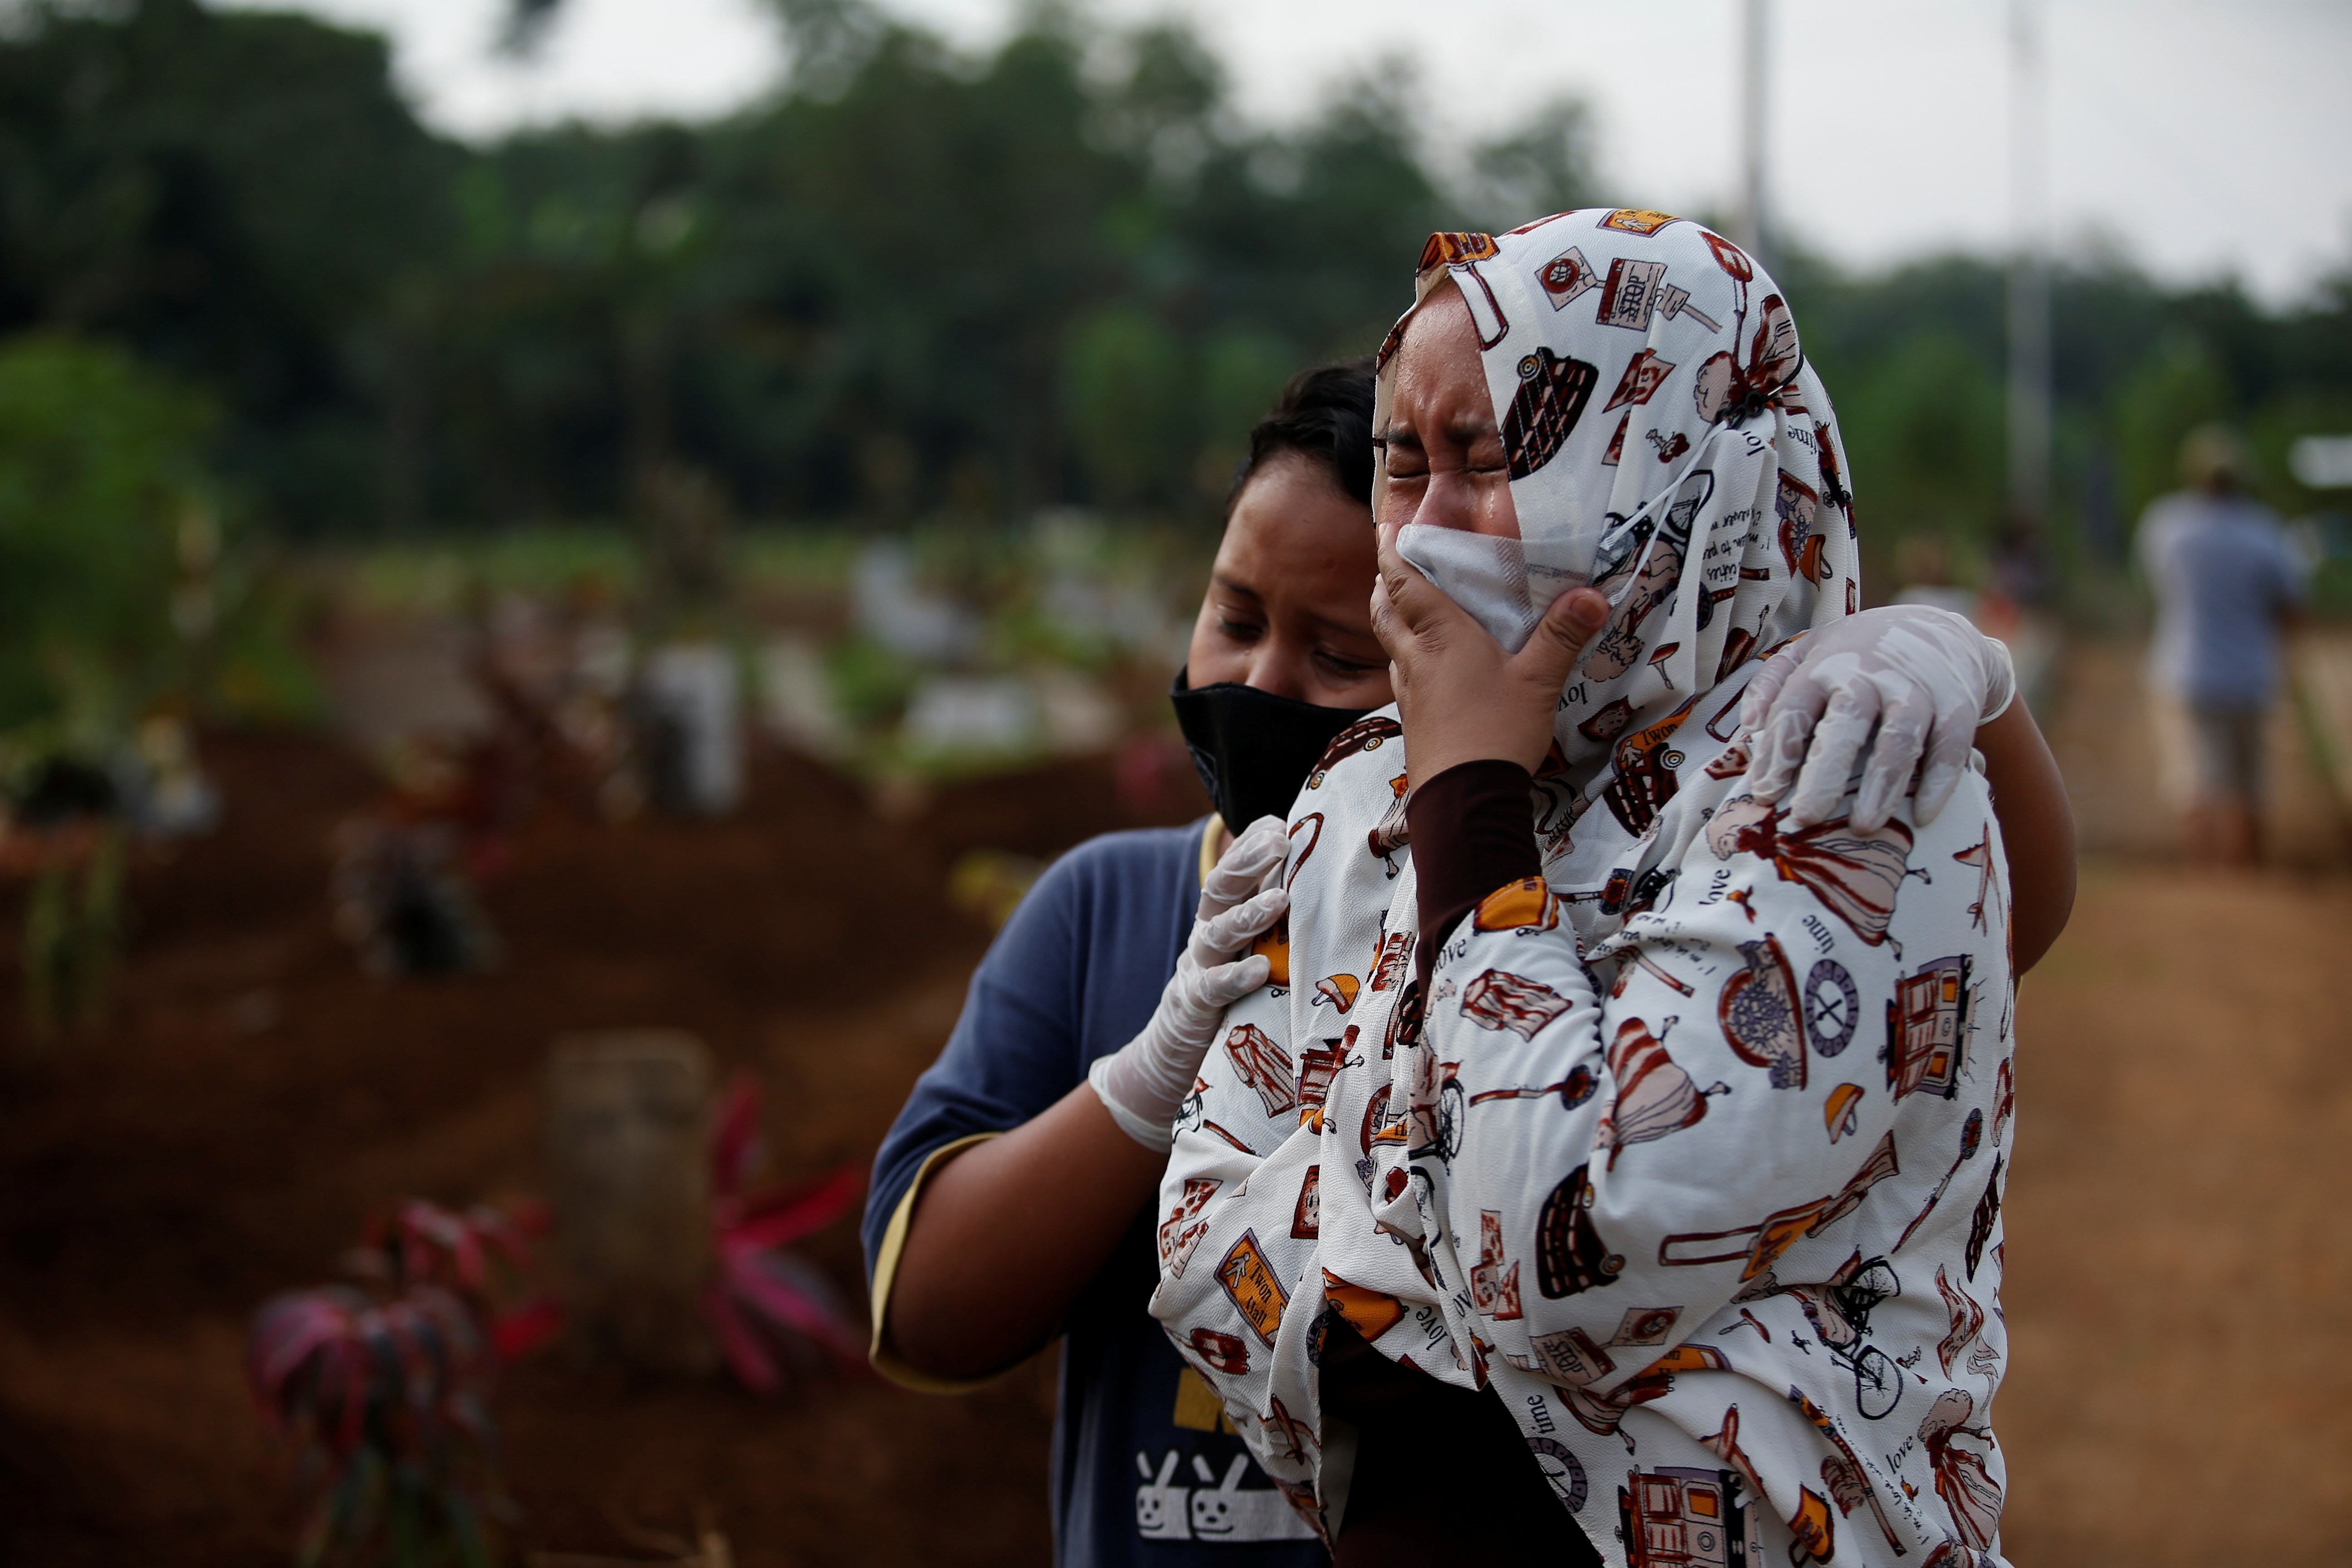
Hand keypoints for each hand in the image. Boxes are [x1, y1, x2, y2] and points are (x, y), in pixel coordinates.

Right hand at [1088, 816, 1291, 1148]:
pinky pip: (1214, 987)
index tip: (1282, 823)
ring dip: (1248, 914)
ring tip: (1280, 900)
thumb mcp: (1249, 940)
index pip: (1232, 866)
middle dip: (1248, 861)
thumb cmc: (1230, 982)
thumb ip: (1271, 908)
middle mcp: (1207, 931)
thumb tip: (1313, 866)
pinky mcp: (1197, 1004)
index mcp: (1220, 911)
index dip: (1252, 842)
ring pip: (1218, 933)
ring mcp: (1199, 966)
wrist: (1180, 1042)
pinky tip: (1260, 969)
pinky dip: (1235, 976)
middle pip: (1220, 886)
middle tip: (1280, 841)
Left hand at [1371, 520, 1610, 784]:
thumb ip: (1563, 635)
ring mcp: (1410, 693)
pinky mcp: (1415, 721)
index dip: (1393, 554)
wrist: (1464, 799)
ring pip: (1391, 646)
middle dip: (1385, 585)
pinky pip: (1403, 678)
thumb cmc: (1497, 732)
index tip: (1387, 530)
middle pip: (1385, 612)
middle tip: (1391, 568)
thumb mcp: (1540, 680)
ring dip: (1392, 622)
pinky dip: (1407, 659)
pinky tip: (1426, 669)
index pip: (1405, 584)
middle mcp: (1416, 659)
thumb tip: (1593, 595)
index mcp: (1440, 636)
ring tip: (1405, 612)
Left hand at [1739, 604, 2018, 829]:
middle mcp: (1870, 673)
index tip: (1765, 795)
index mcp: (1825, 664)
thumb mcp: (1808, 652)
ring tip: (1863, 827)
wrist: (1936, 627)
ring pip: (1900, 738)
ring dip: (1882, 785)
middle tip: (1807, 818)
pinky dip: (1938, 782)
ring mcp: (1917, 688)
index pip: (1794, 709)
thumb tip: (1748, 727)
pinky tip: (1922, 816)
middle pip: (1846, 722)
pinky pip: (1950, 747)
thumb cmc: (1857, 653)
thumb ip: (1772, 685)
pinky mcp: (1958, 705)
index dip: (1777, 753)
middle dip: (1825, 772)